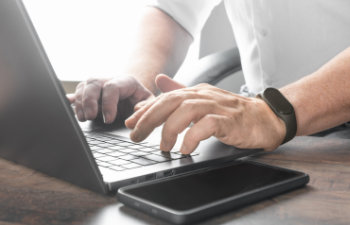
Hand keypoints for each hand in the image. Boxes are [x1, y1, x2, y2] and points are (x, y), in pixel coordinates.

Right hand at [67, 76, 152, 122]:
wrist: (133, 95)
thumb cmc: (141, 100)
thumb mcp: (149, 103)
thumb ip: (146, 106)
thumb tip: (137, 109)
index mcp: (126, 81)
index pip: (112, 87)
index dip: (109, 103)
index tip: (109, 119)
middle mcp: (109, 79)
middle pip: (93, 83)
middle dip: (89, 101)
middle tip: (91, 117)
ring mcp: (98, 84)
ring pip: (83, 87)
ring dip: (80, 103)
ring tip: (84, 118)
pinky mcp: (89, 91)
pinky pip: (77, 92)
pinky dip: (72, 99)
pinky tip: (67, 103)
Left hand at [125, 75, 285, 153]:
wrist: (266, 117)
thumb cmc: (233, 112)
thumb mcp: (204, 100)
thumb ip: (181, 92)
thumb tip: (159, 81)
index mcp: (197, 92)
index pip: (165, 97)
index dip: (146, 109)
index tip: (131, 122)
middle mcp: (204, 95)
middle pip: (171, 101)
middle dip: (149, 119)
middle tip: (136, 135)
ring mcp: (217, 107)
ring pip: (186, 110)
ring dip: (169, 129)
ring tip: (163, 147)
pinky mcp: (229, 120)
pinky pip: (207, 125)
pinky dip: (192, 137)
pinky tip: (186, 148)